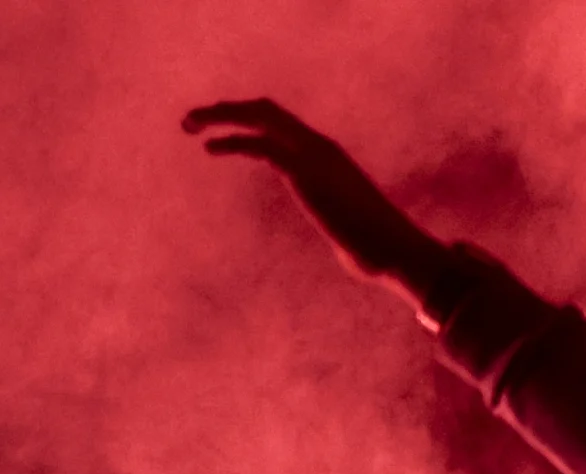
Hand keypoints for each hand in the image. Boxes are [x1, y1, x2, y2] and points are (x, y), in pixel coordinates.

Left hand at [182, 101, 448, 290]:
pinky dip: (233, 142)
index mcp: (327, 158)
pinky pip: (262, 145)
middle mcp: (319, 148)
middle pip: (266, 111)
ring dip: (222, 116)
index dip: (247, 123)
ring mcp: (314, 156)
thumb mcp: (353, 234)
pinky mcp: (306, 172)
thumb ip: (344, 231)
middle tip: (190, 122)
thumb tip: (351, 251)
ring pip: (260, 117)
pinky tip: (209, 148)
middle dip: (227, 111)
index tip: (216, 136)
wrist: (396, 251)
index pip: (282, 126)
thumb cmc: (378, 252)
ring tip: (189, 124)